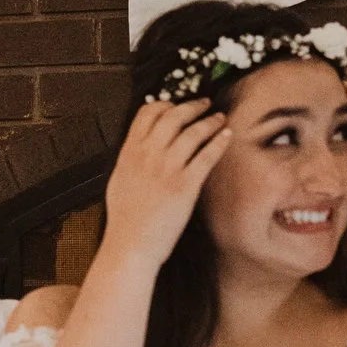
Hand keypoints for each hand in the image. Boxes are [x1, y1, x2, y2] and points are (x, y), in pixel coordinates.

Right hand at [101, 99, 230, 268]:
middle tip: (204, 103)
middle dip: (192, 106)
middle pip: (173, 117)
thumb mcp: (119, 179)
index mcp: (130, 152)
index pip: (146, 114)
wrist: (131, 243)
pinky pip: (206, 156)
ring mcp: (168, 169)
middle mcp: (148, 155)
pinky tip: (226, 135)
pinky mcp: (185, 185)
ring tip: (219, 118)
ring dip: (209, 121)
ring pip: (192, 133)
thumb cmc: (125, 218)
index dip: (164, 104)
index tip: (175, 104)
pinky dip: (218, 142)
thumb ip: (130, 158)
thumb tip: (140, 146)